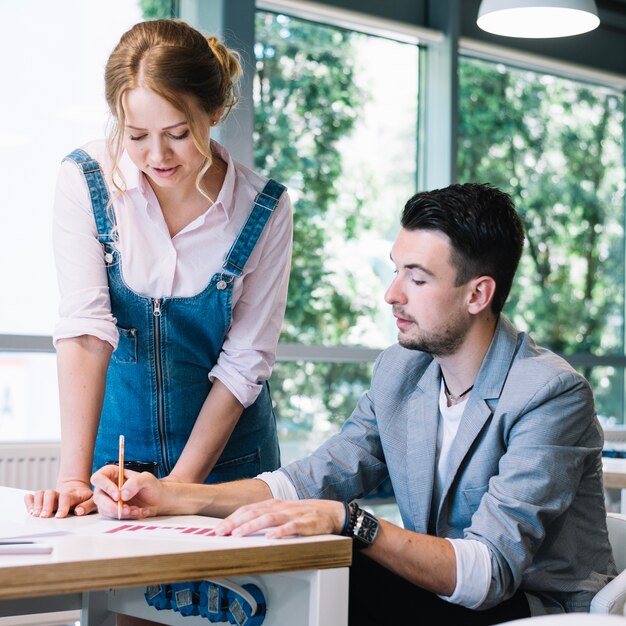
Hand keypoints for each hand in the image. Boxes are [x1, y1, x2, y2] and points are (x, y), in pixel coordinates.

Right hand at [25, 479, 95, 517]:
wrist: (76, 489)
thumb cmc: (85, 497)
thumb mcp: (92, 500)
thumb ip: (88, 506)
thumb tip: (78, 512)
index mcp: (72, 495)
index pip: (66, 497)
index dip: (62, 506)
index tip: (59, 516)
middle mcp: (59, 494)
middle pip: (50, 493)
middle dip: (46, 505)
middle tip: (44, 516)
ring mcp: (50, 496)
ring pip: (40, 494)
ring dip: (36, 504)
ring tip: (35, 515)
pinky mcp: (43, 498)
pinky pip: (33, 496)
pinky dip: (29, 501)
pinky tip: (30, 509)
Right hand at [91, 464, 164, 518]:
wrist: (158, 501)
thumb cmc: (152, 486)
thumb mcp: (147, 479)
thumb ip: (136, 482)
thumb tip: (123, 494)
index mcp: (113, 474)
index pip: (98, 478)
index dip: (106, 487)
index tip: (118, 496)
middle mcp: (107, 487)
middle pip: (98, 497)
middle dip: (113, 506)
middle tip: (127, 509)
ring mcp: (108, 501)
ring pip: (105, 510)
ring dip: (121, 513)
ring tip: (137, 510)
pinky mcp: (112, 512)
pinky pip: (113, 517)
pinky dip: (126, 517)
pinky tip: (138, 512)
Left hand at [214, 498, 345, 538]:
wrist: (332, 512)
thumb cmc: (305, 515)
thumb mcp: (282, 513)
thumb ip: (264, 517)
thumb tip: (242, 526)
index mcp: (273, 504)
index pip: (248, 509)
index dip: (232, 518)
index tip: (217, 529)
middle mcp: (281, 507)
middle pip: (254, 512)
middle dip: (235, 522)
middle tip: (221, 532)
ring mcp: (293, 514)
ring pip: (269, 518)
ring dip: (252, 526)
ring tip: (239, 534)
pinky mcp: (306, 523)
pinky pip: (292, 528)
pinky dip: (280, 532)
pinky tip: (271, 538)